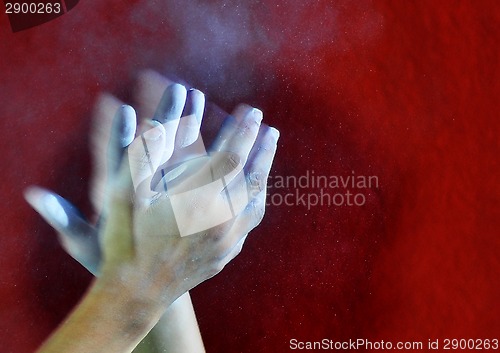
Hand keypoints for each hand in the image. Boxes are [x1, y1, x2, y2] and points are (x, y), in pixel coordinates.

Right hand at [100, 100, 278, 302]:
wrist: (135, 294)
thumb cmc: (126, 240)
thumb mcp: (124, 194)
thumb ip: (143, 156)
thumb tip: (158, 122)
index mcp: (197, 201)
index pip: (230, 156)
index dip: (242, 130)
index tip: (252, 111)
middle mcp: (220, 220)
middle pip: (251, 175)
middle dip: (261, 146)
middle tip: (269, 127)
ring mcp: (227, 240)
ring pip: (256, 198)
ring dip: (264, 170)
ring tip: (269, 151)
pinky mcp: (227, 253)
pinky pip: (251, 219)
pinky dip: (257, 196)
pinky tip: (256, 189)